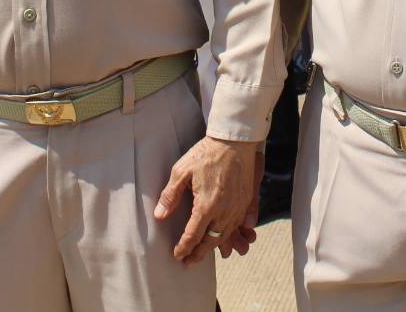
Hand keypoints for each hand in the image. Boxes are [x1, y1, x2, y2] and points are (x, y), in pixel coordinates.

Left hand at [153, 135, 257, 263]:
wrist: (235, 141)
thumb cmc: (206, 153)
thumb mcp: (181, 171)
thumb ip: (170, 195)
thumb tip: (159, 215)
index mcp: (206, 205)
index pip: (192, 235)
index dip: (184, 248)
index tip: (177, 255)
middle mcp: (224, 211)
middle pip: (211, 241)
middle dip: (199, 254)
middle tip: (189, 262)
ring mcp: (237, 208)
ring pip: (224, 236)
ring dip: (213, 247)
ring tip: (203, 253)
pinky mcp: (246, 202)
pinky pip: (236, 225)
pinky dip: (228, 235)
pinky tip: (221, 237)